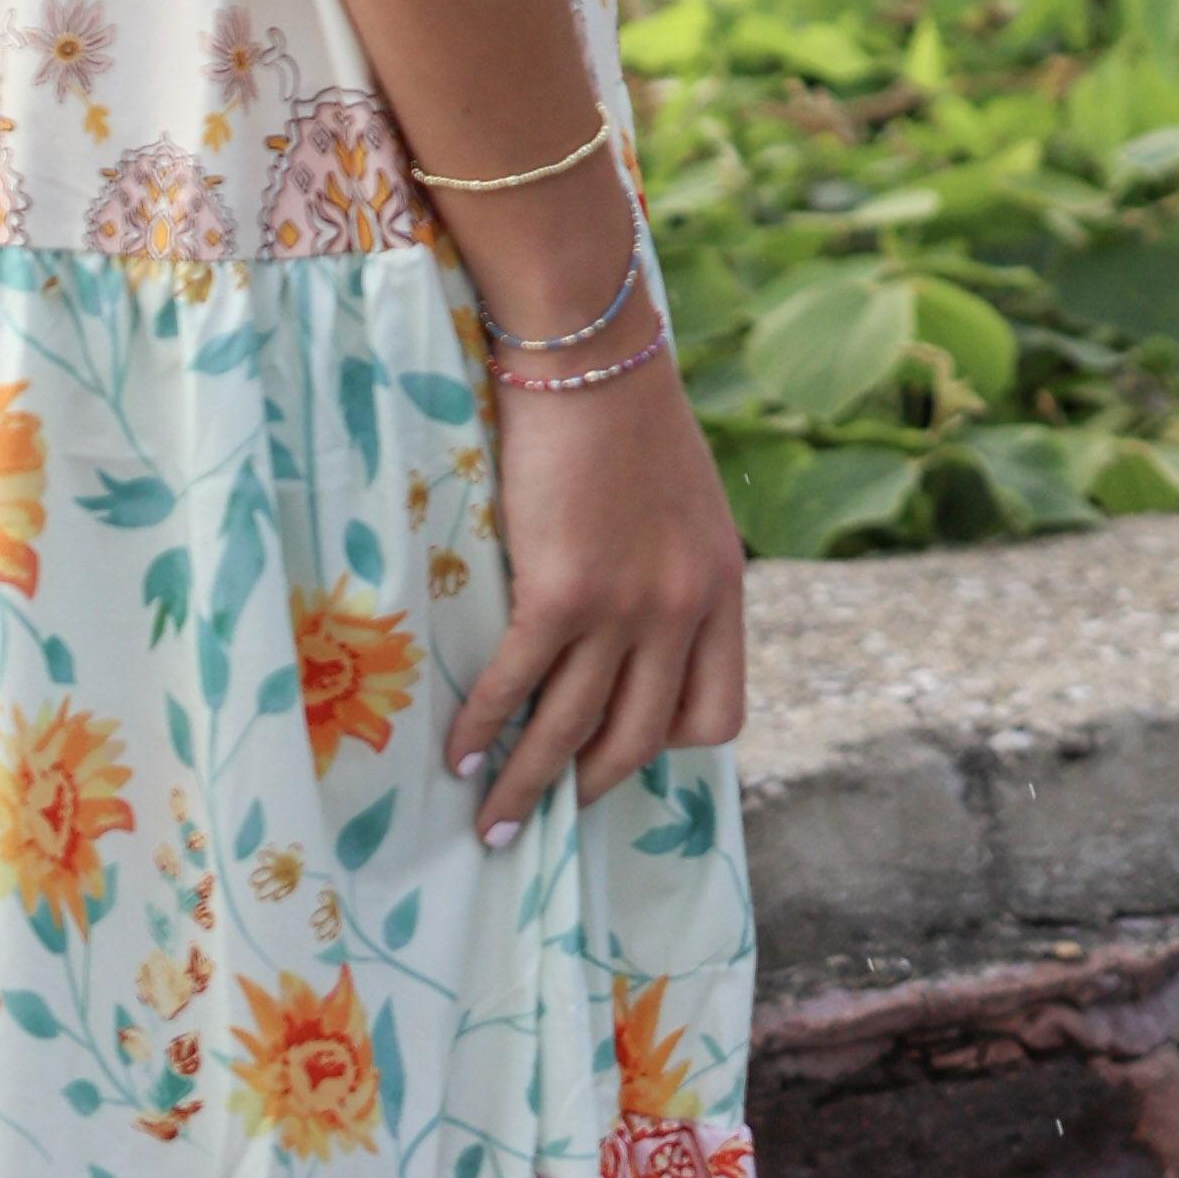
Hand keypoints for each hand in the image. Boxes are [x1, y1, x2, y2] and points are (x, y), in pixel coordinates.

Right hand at [452, 355, 751, 839]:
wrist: (590, 353)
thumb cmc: (627, 413)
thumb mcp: (683, 502)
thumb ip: (671, 568)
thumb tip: (633, 624)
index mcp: (721, 587)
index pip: (716, 713)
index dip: (666, 748)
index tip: (623, 756)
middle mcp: (683, 610)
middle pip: (641, 739)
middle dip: (590, 790)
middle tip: (548, 818)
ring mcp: (625, 606)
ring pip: (572, 731)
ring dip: (526, 786)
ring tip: (491, 824)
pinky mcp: (562, 591)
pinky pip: (518, 686)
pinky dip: (482, 729)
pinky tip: (457, 755)